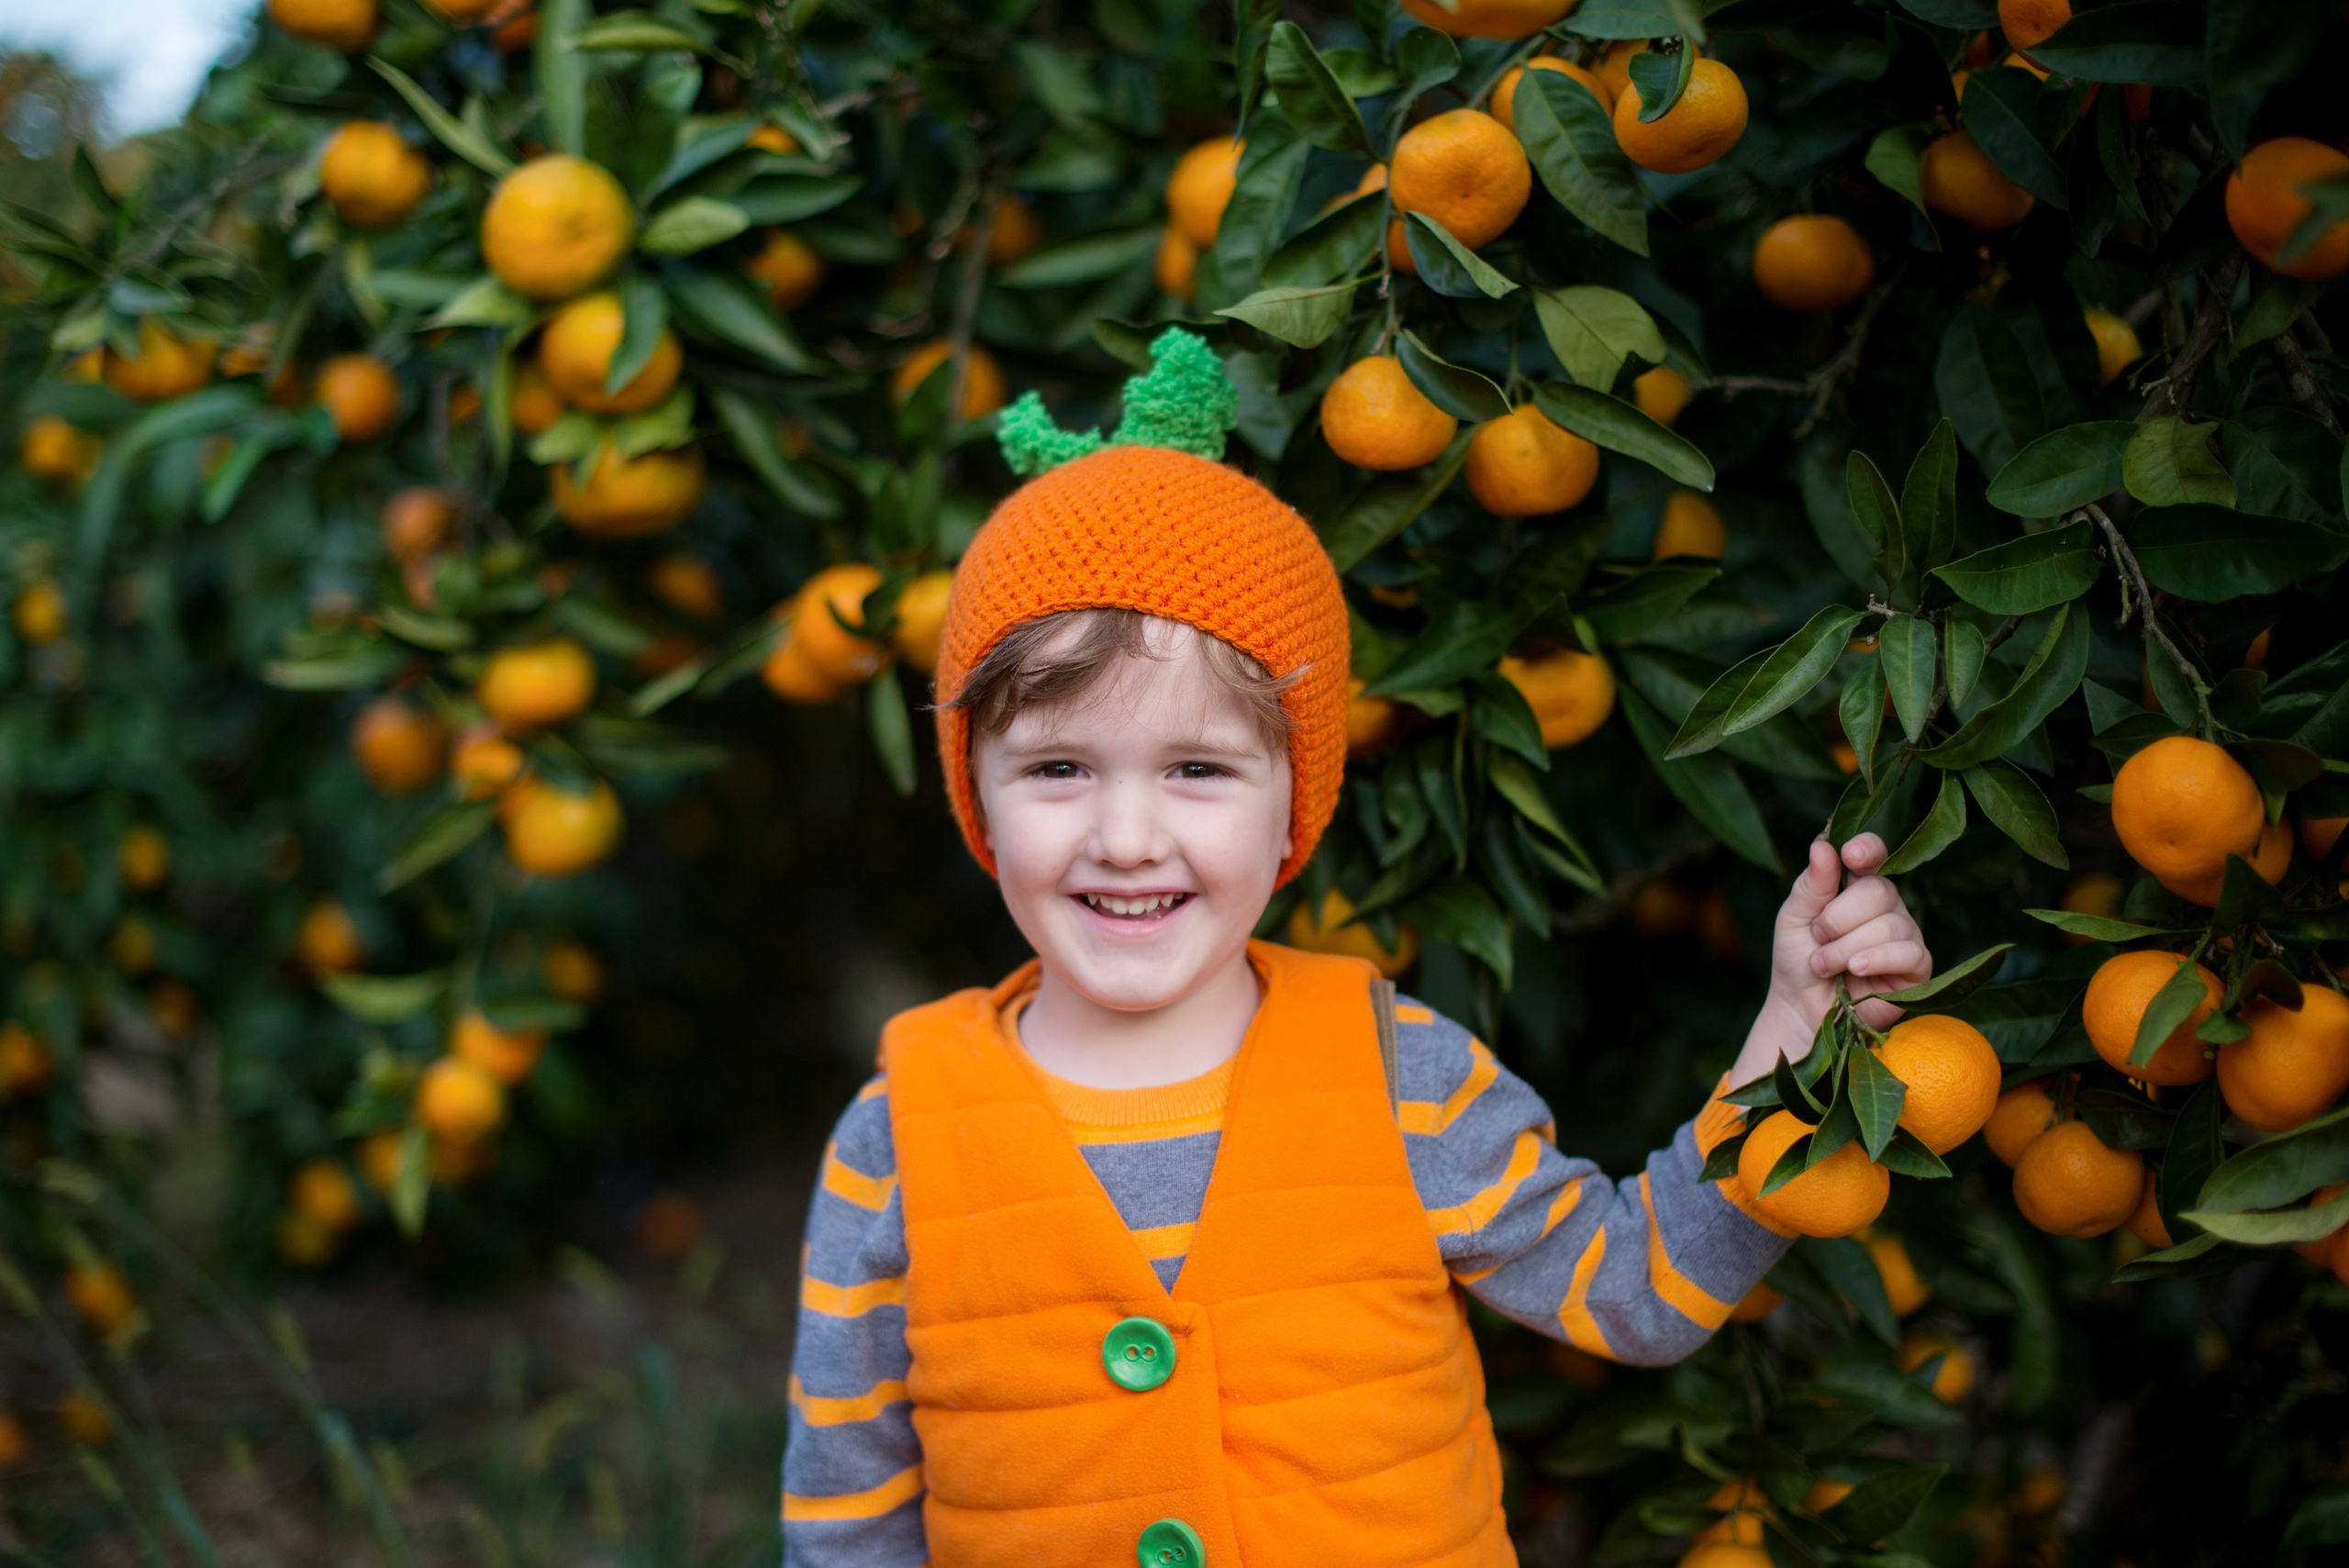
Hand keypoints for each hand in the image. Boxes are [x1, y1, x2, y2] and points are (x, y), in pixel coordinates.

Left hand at [1730, 833, 1933, 1085]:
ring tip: (1824, 965)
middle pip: (1880, 890)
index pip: (1874, 855)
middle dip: (1838, 917)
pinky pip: (1909, 952)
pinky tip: (1856, 969)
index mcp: (1856, 887)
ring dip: (1846, 947)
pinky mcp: (1917, 968)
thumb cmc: (1797, 960)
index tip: (1850, 855)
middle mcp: (1887, 907)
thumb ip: (1811, 885)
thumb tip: (1823, 846)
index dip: (1867, 849)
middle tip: (1818, 938)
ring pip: (1890, 924)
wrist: (1802, 1010)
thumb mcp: (1794, 918)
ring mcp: (1905, 936)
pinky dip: (1877, 959)